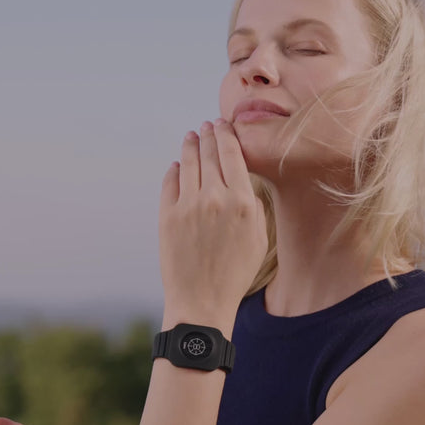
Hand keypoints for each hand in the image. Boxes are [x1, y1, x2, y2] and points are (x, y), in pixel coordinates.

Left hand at [159, 119, 267, 327]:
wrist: (202, 300)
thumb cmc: (235, 273)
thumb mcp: (258, 238)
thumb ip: (251, 203)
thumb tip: (239, 179)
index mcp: (242, 201)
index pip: (232, 154)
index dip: (226, 135)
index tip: (224, 124)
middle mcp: (214, 198)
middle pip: (209, 153)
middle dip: (208, 135)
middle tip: (207, 125)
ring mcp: (187, 206)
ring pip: (187, 163)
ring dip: (190, 146)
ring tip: (191, 136)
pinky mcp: (166, 216)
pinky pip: (170, 182)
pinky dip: (174, 170)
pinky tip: (176, 165)